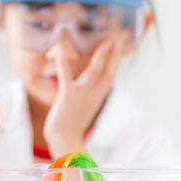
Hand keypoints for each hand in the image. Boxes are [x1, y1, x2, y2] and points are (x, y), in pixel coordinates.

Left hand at [43, 40, 121, 155]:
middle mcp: (92, 95)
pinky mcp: (66, 95)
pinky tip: (61, 52)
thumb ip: (91, 95)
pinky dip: (64, 64)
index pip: (110, 77)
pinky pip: (66, 77)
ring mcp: (81, 94)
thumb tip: (94, 86)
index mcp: (97, 97)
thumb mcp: (87, 107)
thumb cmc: (72, 124)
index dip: (116, 62)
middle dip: (113, 56)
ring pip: (93, 73)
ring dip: (100, 57)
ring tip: (105, 43)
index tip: (119, 48)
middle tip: (116, 41)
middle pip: (107, 73)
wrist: (65, 139)